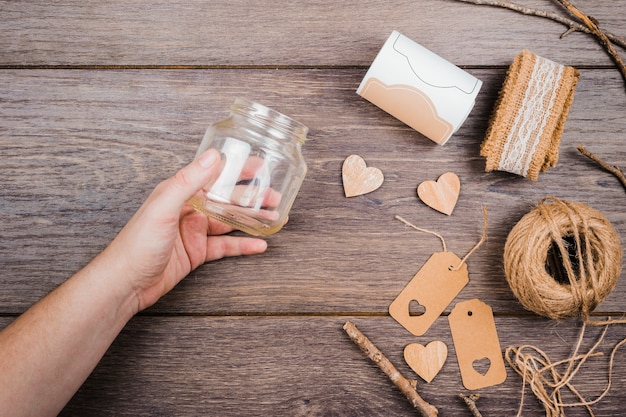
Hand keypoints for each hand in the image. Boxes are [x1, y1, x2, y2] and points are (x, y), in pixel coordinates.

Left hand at [100, 149, 267, 312]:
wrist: (125, 283)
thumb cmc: (136, 245)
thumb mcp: (163, 208)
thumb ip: (188, 181)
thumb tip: (212, 156)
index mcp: (179, 193)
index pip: (213, 175)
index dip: (237, 170)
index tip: (259, 165)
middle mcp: (188, 209)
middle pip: (226, 199)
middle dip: (251, 197)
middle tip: (274, 195)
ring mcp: (193, 232)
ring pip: (229, 222)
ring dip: (251, 219)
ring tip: (274, 217)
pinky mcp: (196, 252)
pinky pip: (225, 246)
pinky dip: (243, 245)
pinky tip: (259, 244)